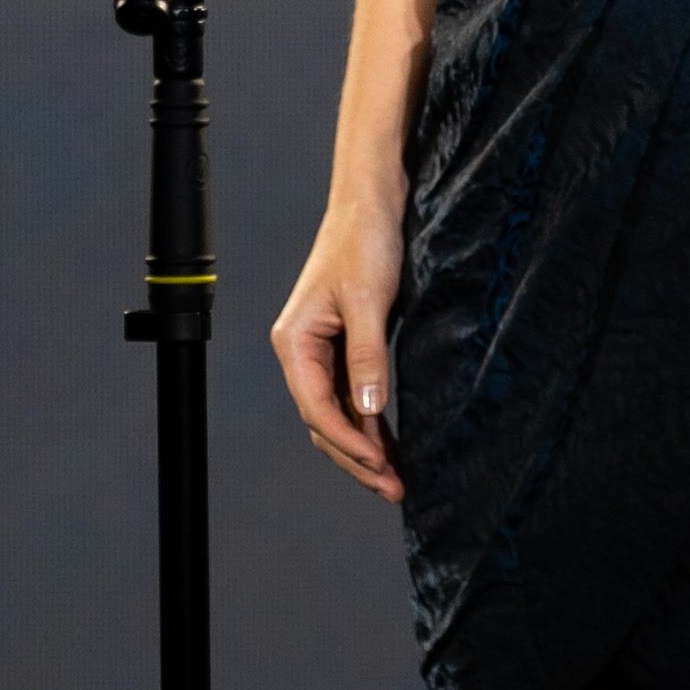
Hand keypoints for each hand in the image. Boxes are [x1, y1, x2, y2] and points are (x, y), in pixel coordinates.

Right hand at [272, 199, 406, 498]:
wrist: (373, 202)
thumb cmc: (365, 240)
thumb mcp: (368, 299)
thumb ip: (366, 355)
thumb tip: (367, 408)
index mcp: (294, 342)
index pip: (316, 408)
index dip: (348, 442)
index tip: (381, 465)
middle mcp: (301, 351)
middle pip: (323, 421)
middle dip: (356, 457)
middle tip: (394, 487)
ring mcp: (322, 351)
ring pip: (337, 414)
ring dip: (364, 446)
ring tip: (395, 478)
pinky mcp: (345, 346)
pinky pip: (352, 396)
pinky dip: (370, 422)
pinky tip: (391, 443)